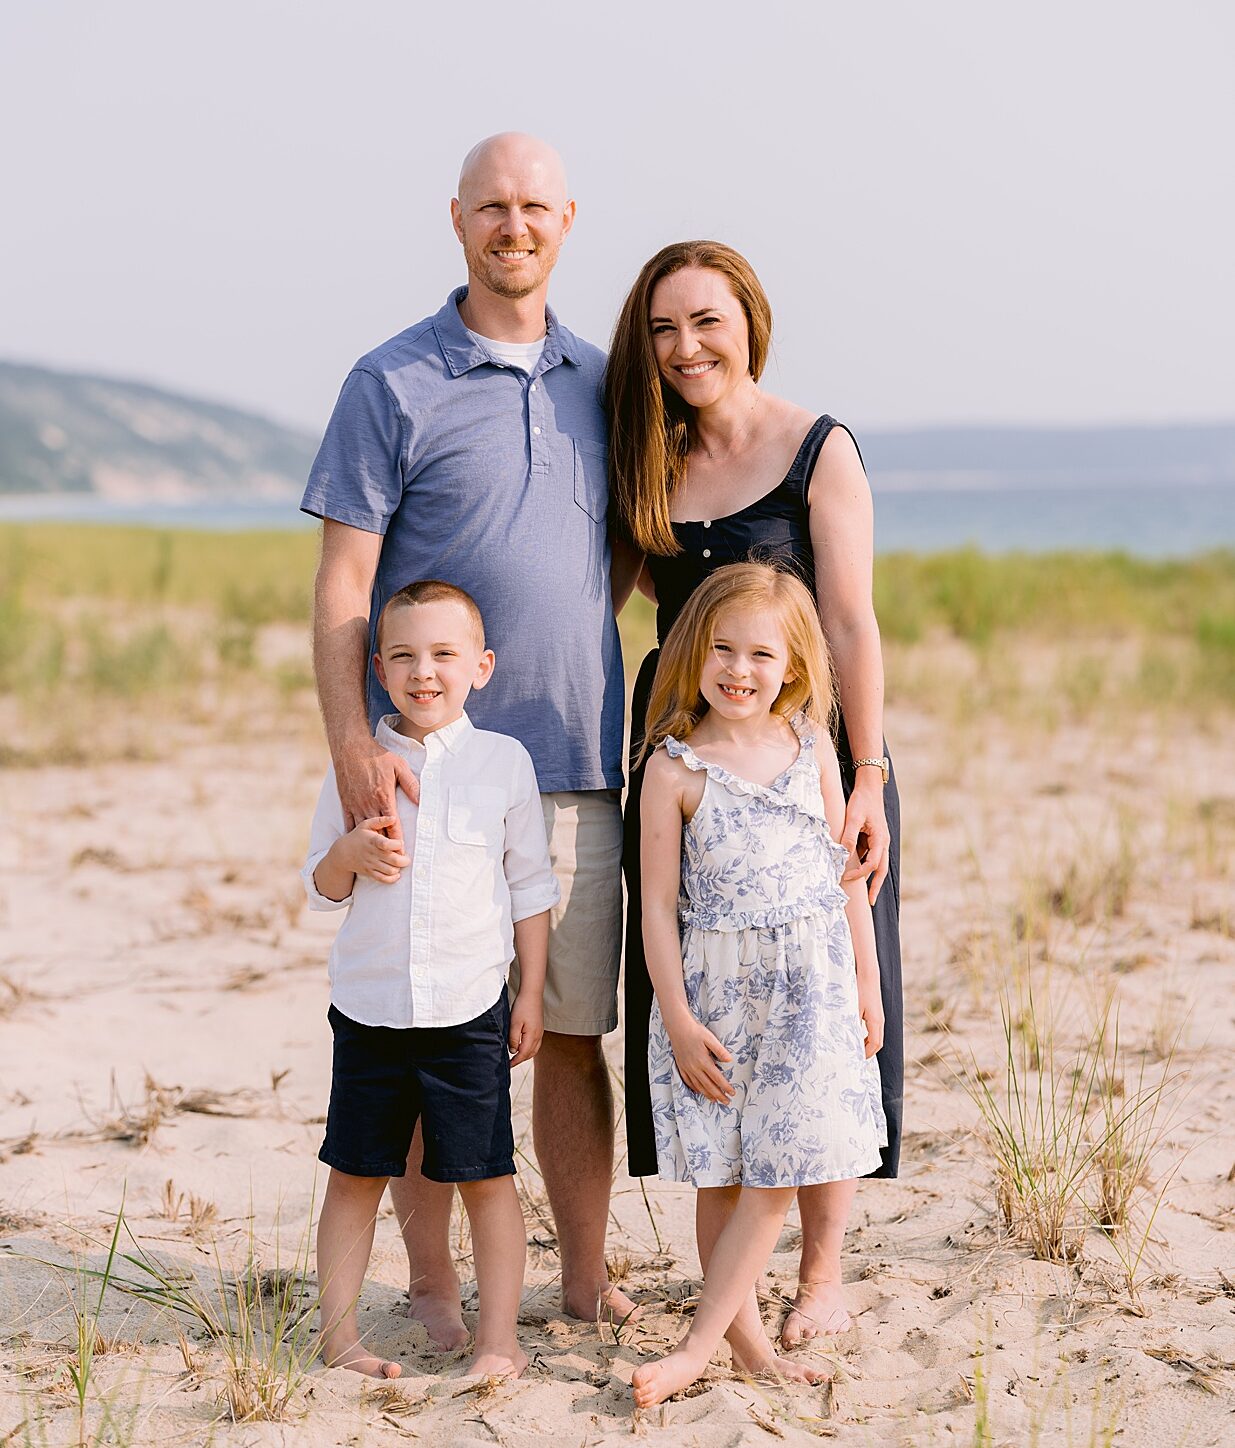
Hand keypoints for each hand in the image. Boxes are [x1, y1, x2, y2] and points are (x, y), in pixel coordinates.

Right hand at [336, 736, 418, 847]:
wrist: (351, 748)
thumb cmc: (377, 756)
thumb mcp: (399, 766)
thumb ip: (411, 784)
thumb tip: (421, 800)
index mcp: (384, 796)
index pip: (393, 824)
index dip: (398, 839)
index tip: (402, 851)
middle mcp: (369, 804)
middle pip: (379, 831)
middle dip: (386, 846)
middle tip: (392, 860)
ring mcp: (356, 804)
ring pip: (364, 830)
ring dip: (371, 843)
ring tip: (377, 857)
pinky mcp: (346, 803)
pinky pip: (350, 822)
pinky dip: (354, 834)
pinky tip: (358, 844)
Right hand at [341, 816, 409, 883]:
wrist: (343, 853)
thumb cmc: (357, 837)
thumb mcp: (366, 825)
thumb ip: (381, 820)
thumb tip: (394, 818)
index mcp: (373, 841)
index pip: (387, 844)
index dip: (398, 844)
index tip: (400, 843)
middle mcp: (373, 854)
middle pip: (394, 860)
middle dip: (404, 860)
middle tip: (405, 857)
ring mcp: (371, 864)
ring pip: (391, 871)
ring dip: (399, 868)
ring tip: (399, 863)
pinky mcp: (370, 872)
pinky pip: (383, 879)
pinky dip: (393, 879)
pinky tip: (396, 873)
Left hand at [508, 994, 543, 1067]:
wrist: (532, 994)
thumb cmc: (522, 1006)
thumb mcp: (514, 1024)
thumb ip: (513, 1039)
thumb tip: (513, 1051)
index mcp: (532, 1036)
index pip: (523, 1054)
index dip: (515, 1061)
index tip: (508, 1066)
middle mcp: (538, 1036)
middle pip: (530, 1054)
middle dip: (521, 1060)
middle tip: (511, 1063)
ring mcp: (540, 1032)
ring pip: (534, 1049)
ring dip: (525, 1055)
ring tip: (516, 1056)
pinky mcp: (540, 1028)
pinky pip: (536, 1043)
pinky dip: (529, 1048)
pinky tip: (523, 1046)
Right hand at [667, 1016, 734, 1102]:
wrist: (678, 1027)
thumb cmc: (695, 1031)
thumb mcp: (710, 1038)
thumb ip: (720, 1051)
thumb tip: (730, 1061)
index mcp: (703, 1061)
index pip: (717, 1078)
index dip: (725, 1087)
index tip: (732, 1093)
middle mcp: (695, 1068)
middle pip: (709, 1086)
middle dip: (719, 1095)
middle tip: (726, 1102)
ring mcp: (687, 1068)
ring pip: (698, 1086)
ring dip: (708, 1095)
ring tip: (715, 1100)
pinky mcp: (681, 1066)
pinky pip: (688, 1081)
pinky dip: (695, 1088)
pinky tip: (699, 1091)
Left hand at [840, 773, 889, 905]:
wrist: (869, 787)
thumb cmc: (862, 801)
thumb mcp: (853, 818)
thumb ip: (849, 836)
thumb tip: (844, 855)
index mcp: (881, 839)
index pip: (873, 863)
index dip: (860, 873)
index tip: (846, 877)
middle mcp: (883, 843)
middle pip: (881, 869)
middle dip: (876, 886)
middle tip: (870, 902)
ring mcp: (879, 841)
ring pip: (875, 863)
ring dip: (868, 876)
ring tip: (860, 891)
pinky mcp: (872, 838)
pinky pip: (868, 854)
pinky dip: (862, 863)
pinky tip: (851, 868)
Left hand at [857, 967, 884, 1058]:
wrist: (868, 975)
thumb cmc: (860, 990)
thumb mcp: (853, 1008)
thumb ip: (851, 1023)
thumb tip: (846, 1038)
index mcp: (876, 1022)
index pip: (875, 1044)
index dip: (867, 1054)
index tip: (857, 1059)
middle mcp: (880, 1021)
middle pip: (878, 1042)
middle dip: (868, 1052)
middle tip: (857, 1058)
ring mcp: (879, 1016)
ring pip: (876, 1036)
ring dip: (868, 1044)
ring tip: (856, 1050)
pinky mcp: (876, 1012)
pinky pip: (874, 1029)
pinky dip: (868, 1036)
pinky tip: (858, 1036)